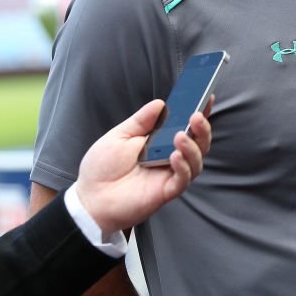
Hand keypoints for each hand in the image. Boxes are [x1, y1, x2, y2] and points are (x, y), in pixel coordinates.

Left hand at [75, 98, 211, 236]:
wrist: (88, 198)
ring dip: (193, 147)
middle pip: (199, 143)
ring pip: (196, 161)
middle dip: (202, 128)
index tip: (206, 97)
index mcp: (161, 142)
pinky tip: (174, 157)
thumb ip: (141, 121)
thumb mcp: (119, 136)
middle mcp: (170, 158)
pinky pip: (183, 179)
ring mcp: (169, 175)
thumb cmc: (101, 168)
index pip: (186, 125)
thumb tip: (161, 103)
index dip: (200, 112)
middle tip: (196, 116)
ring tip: (181, 136)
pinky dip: (183, 167)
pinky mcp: (166, 191)